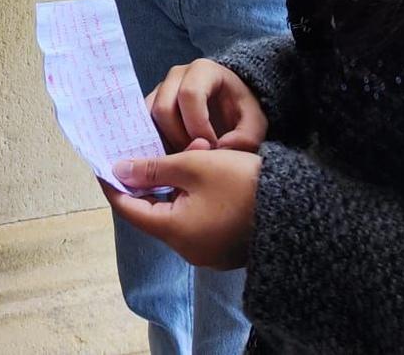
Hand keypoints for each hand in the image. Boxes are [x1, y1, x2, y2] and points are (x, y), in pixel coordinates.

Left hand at [104, 148, 259, 270]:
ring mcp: (206, 252)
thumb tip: (118, 170)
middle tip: (139, 151)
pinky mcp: (223, 248)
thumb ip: (153, 168)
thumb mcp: (194, 166)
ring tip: (172, 156)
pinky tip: (193, 174)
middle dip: (145, 181)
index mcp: (175, 231)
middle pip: (151, 212)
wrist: (300, 211)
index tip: (103, 162)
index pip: (128, 209)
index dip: (113, 184)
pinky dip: (186, 199)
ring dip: (169, 187)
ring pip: (173, 214)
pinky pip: (193, 221)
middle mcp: (187, 249)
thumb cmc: (242, 185)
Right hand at [148, 60, 267, 152]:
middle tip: (199, 155)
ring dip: (166, 141)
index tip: (213, 146)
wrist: (233, 105)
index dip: (198, 126)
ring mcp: (161, 87)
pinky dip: (155, 141)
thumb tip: (220, 148)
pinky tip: (174, 154)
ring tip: (188, 155)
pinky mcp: (152, 103)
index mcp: (204, 70)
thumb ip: (246, 137)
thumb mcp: (255, 123)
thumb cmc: (242, 111)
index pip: (190, 95)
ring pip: (151, 117)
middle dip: (180, 138)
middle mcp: (177, 74)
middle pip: (164, 108)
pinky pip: (144, 123)